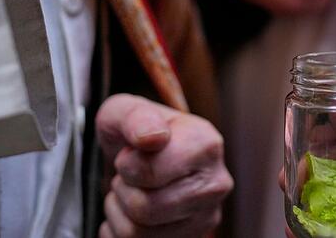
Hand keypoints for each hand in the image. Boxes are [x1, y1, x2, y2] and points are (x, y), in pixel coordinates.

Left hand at [96, 94, 232, 237]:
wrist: (145, 155)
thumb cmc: (137, 131)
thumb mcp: (125, 110)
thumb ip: (135, 117)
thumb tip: (153, 138)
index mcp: (205, 144)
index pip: (149, 173)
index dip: (126, 165)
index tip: (132, 153)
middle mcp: (215, 183)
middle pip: (145, 208)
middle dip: (123, 191)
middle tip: (131, 175)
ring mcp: (207, 215)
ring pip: (138, 234)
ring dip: (120, 212)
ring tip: (133, 190)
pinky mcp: (194, 237)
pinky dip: (122, 231)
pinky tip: (134, 212)